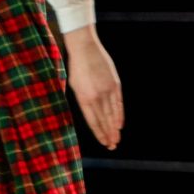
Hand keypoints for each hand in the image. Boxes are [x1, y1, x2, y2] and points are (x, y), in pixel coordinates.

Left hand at [65, 26, 123, 149]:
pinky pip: (118, 103)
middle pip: (104, 120)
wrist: (84, 47)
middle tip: (113, 146)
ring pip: (112, 114)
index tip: (104, 142)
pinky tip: (119, 124)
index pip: (93, 121)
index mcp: (83, 98)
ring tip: (117, 139)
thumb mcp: (74, 85)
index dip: (99, 133)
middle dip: (109, 134)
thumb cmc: (77, 67)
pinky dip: (120, 114)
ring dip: (115, 128)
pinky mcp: (115, 84)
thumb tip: (91, 114)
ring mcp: (107, 90)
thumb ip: (83, 100)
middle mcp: (96, 96)